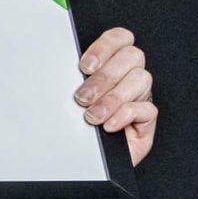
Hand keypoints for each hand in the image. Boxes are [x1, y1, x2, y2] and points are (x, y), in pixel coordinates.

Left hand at [75, 26, 156, 165]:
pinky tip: (109, 125)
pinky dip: (125, 115)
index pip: (120, 38)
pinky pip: (146, 109)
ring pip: (141, 79)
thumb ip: (68, 79)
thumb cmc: (74, 125)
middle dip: (104, 77)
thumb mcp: (67, 98)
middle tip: (82, 97)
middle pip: (132, 56)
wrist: (83, 160)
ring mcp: (140, 96)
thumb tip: (51, 67)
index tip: (85, 65)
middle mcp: (128, 76)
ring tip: (92, 116)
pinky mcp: (146, 120)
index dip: (105, 46)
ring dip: (113, 97)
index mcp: (111, 63)